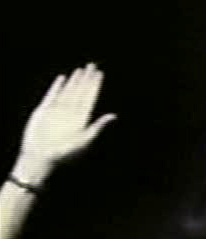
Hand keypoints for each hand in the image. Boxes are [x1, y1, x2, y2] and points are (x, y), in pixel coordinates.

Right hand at [14, 63, 115, 182]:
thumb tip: (114, 115)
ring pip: (69, 92)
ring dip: (75, 81)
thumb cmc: (65, 153)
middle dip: (87, 79)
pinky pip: (52, 95)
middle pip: (81, 92)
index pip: (90, 98)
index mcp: (82, 119)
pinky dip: (57, 87)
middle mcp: (72, 114)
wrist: (41, 157)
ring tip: (81, 70)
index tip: (100, 74)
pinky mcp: (44, 111)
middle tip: (93, 65)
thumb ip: (98, 126)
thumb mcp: (85, 140)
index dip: (95, 86)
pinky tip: (62, 78)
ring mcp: (58, 111)